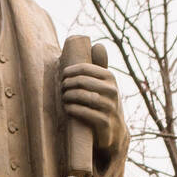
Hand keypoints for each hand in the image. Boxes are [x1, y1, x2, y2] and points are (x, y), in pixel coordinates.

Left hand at [61, 43, 124, 161]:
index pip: (85, 68)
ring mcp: (110, 107)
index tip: (62, 75)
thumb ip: (100, 65)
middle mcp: (113, 91)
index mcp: (110, 78)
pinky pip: (87, 113)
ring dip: (70, 96)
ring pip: (86, 97)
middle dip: (68, 84)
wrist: (114, 131)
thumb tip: (98, 44)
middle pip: (83, 82)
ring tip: (63, 97)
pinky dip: (74, 109)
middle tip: (61, 87)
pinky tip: (68, 108)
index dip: (70, 71)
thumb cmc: (104, 103)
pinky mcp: (105, 123)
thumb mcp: (105, 83)